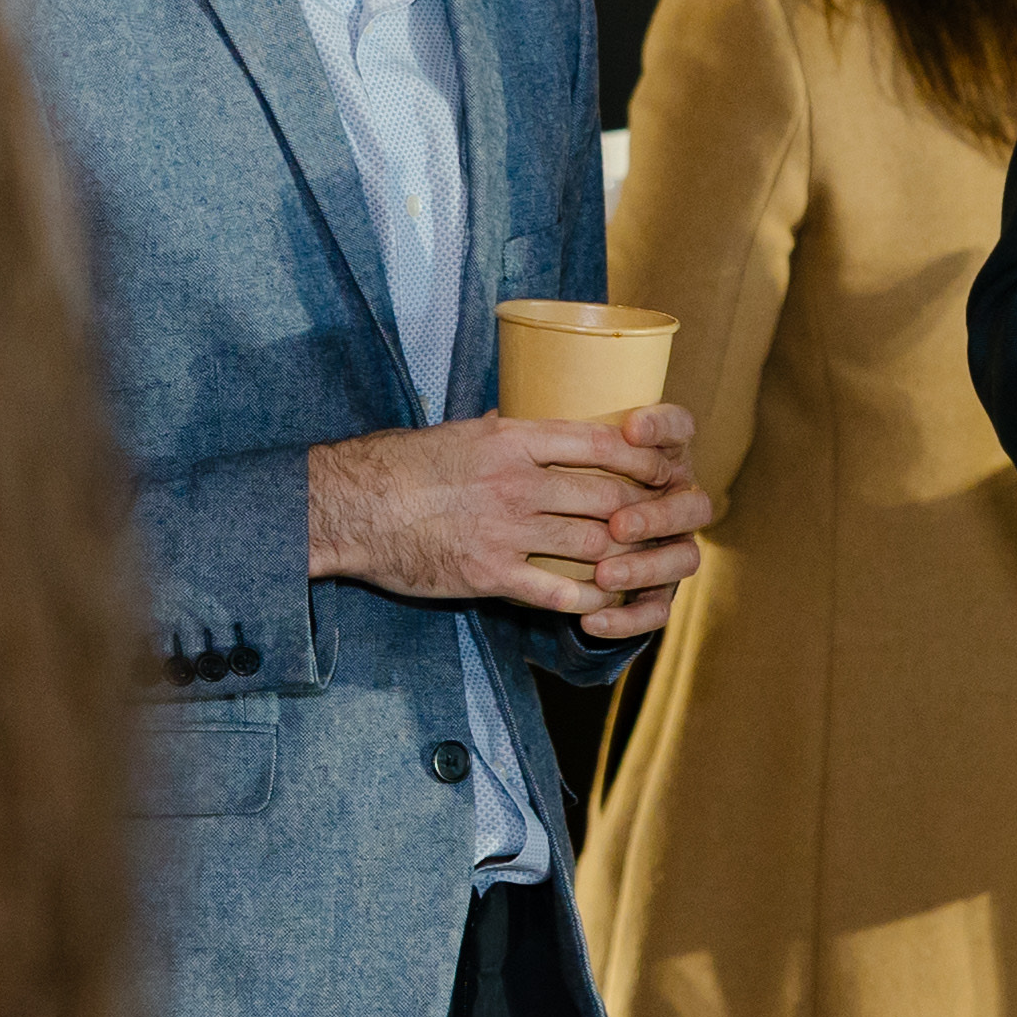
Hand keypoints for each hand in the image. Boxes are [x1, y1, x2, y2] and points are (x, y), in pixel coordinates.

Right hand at [310, 404, 713, 641]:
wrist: (350, 507)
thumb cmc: (402, 466)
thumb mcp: (463, 432)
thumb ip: (507, 429)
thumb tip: (536, 414)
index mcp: (513, 440)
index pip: (600, 442)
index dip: (644, 457)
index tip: (666, 465)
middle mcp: (517, 482)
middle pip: (608, 496)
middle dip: (645, 509)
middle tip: (665, 518)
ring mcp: (506, 530)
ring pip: (592, 543)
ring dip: (626, 555)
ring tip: (645, 560)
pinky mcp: (490, 574)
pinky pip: (558, 591)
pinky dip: (591, 598)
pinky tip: (607, 601)